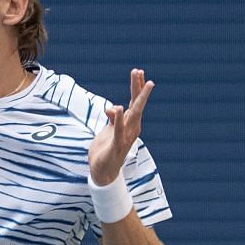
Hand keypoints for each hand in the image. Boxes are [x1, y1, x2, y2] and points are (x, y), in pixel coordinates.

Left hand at [87, 68, 153, 186]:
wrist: (103, 173)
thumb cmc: (106, 150)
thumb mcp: (108, 131)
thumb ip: (112, 119)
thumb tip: (112, 108)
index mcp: (129, 124)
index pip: (133, 102)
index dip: (136, 87)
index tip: (138, 71)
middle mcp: (131, 128)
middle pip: (136, 104)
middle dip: (138, 87)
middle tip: (139, 71)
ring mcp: (126, 136)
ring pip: (133, 114)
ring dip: (137, 99)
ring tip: (141, 84)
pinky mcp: (117, 145)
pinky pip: (118, 130)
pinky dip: (118, 119)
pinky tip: (118, 108)